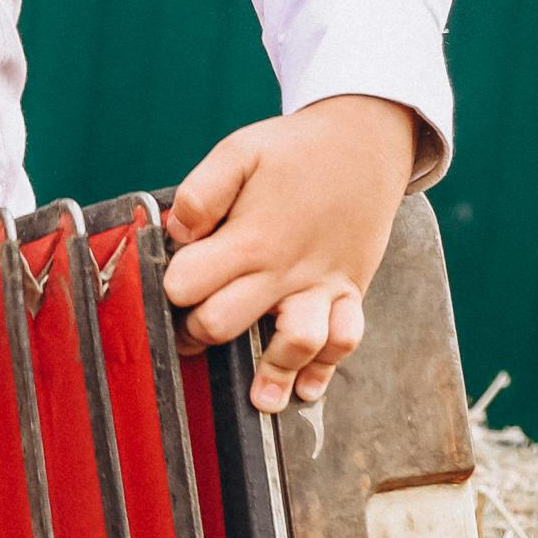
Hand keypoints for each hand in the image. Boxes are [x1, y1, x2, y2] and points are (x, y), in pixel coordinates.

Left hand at [162, 95, 418, 412]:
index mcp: (251, 237)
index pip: (189, 284)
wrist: (367, 141)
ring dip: (273, 370)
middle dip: (198, 334)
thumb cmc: (295, 151)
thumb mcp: (240, 151)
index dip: (170, 288)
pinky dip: (327, 368)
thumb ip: (201, 192)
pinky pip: (345, 339)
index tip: (171, 282)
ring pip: (297, 343)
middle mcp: (285, 269)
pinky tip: (305, 388)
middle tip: (190, 329)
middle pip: (226, 324)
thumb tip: (177, 233)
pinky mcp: (349, 291)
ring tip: (257, 396)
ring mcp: (321, 284)